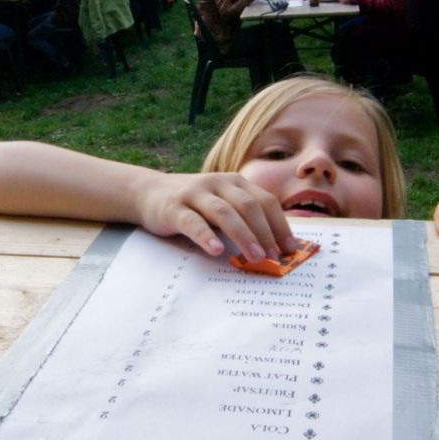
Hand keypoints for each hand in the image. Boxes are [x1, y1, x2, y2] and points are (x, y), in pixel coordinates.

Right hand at [135, 172, 295, 262]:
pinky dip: (206, 236)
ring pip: (225, 212)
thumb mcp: (221, 204)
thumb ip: (243, 217)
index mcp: (235, 182)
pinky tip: (216, 250)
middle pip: (249, 205)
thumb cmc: (193, 204)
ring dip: (243, 235)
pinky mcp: (174, 207)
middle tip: (275, 257)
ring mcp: (195, 193)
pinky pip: (193, 222)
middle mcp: (218, 183)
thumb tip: (275, 245)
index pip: (265, 201)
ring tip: (255, 257)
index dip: (280, 225)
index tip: (290, 249)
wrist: (148, 192)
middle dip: (265, 232)